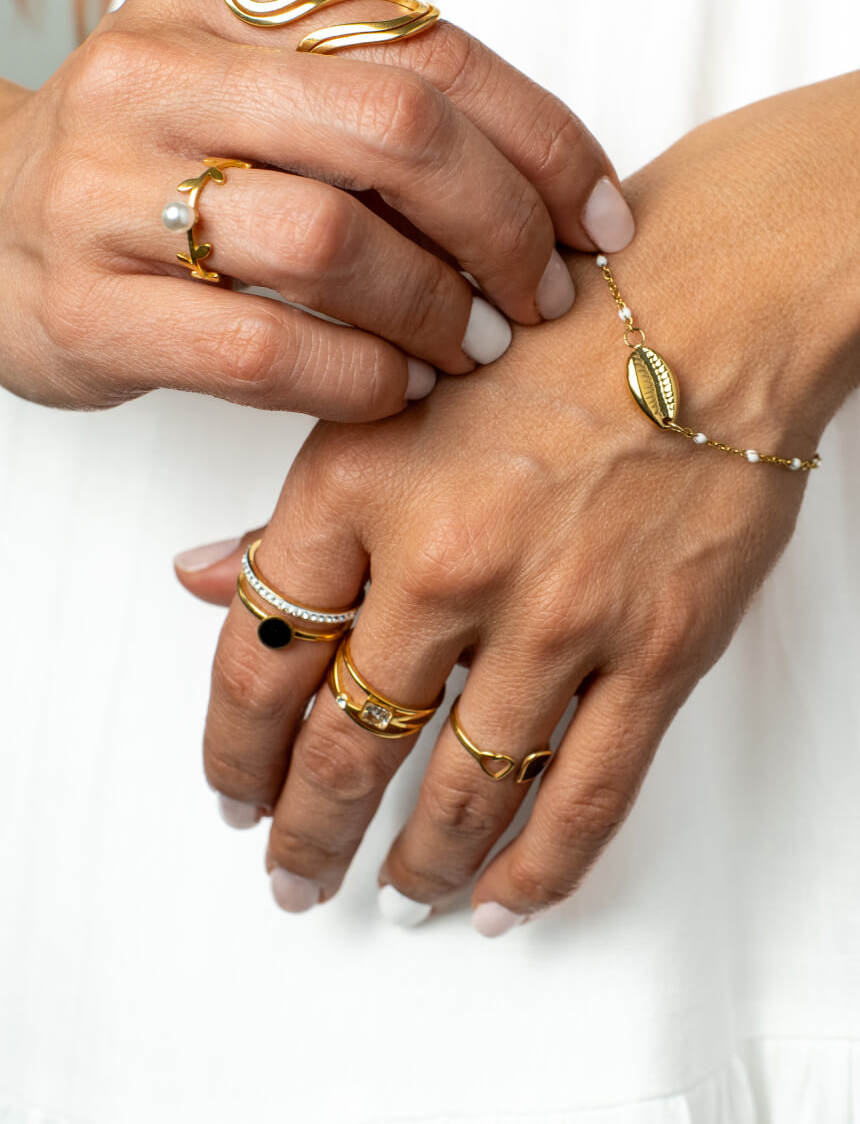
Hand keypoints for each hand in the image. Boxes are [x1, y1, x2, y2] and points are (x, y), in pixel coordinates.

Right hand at [0, 0, 632, 419]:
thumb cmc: (153, 169)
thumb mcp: (251, 94)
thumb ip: (371, 104)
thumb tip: (546, 189)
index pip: (428, 50)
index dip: (542, 141)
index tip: (600, 219)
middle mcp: (159, 76)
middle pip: (393, 132)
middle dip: (502, 226)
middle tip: (541, 295)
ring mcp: (109, 192)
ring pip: (327, 240)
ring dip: (432, 308)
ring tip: (471, 347)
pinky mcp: (89, 309)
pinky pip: (263, 347)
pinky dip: (356, 376)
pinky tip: (392, 387)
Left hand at [177, 73, 859, 927]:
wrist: (710, 299)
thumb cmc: (552, 329)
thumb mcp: (394, 391)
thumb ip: (301, 503)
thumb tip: (210, 580)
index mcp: (358, 487)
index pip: (260, 657)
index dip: (232, 748)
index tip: (230, 791)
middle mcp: (445, 563)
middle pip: (345, 747)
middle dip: (306, 832)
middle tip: (292, 874)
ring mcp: (553, 616)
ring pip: (462, 789)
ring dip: (414, 861)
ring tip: (392, 892)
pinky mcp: (655, 649)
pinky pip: (585, 796)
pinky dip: (537, 867)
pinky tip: (500, 898)